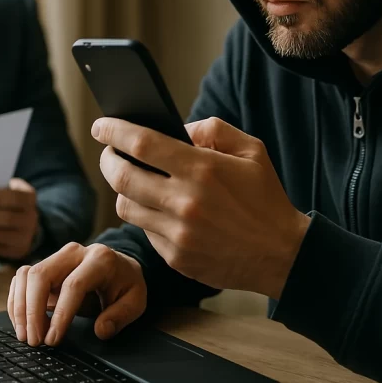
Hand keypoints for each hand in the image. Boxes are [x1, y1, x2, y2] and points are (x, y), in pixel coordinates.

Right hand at [7, 243, 146, 346]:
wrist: (119, 267)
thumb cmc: (125, 285)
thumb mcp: (135, 301)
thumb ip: (121, 316)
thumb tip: (101, 330)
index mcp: (100, 259)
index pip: (73, 285)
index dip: (60, 314)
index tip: (53, 339)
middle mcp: (74, 252)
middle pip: (41, 275)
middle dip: (32, 311)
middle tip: (35, 341)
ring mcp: (57, 257)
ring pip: (26, 276)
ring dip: (20, 308)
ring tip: (26, 336)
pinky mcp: (45, 265)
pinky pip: (21, 279)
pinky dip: (17, 302)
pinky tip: (22, 324)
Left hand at [93, 116, 311, 298]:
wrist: (281, 254)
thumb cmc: (265, 198)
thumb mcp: (251, 150)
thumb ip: (213, 129)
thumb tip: (177, 129)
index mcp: (202, 169)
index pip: (141, 143)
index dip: (114, 131)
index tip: (101, 124)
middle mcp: (185, 202)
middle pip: (122, 176)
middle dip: (107, 160)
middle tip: (109, 153)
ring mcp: (178, 233)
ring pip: (126, 206)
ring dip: (123, 190)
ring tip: (133, 180)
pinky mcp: (175, 257)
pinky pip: (144, 231)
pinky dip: (145, 216)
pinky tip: (159, 209)